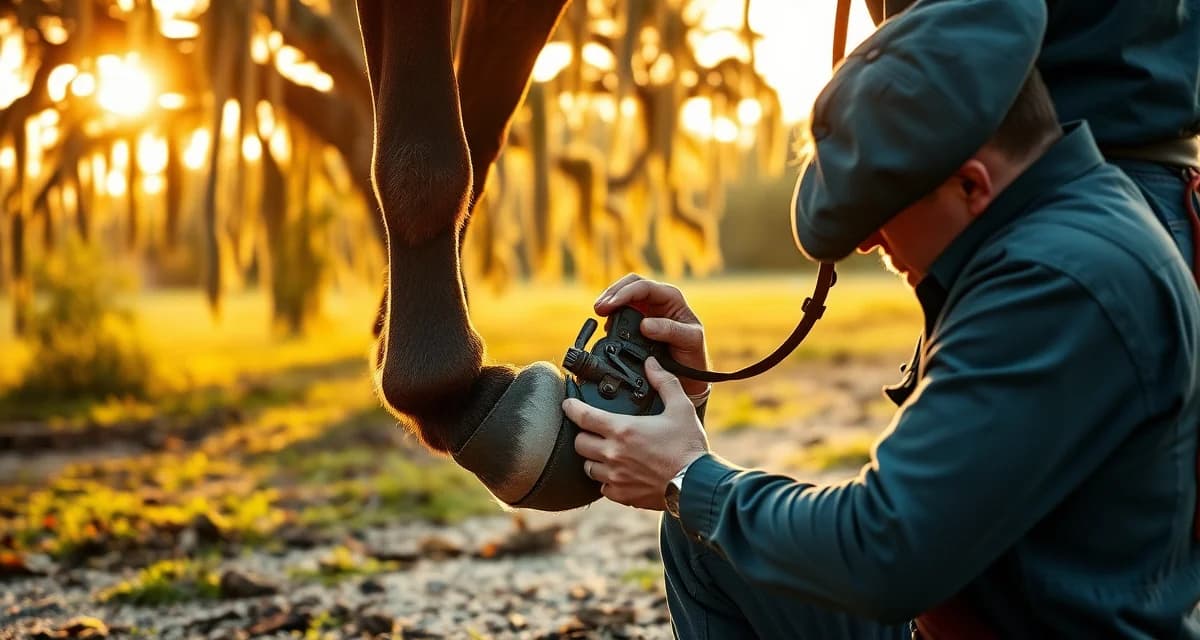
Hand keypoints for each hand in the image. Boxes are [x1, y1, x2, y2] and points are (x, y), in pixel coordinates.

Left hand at [565, 357, 708, 510]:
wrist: (697, 484)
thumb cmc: (689, 446)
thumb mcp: (681, 407)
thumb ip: (664, 381)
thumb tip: (652, 363)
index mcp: (623, 429)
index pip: (583, 416)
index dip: (571, 407)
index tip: (568, 404)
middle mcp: (613, 454)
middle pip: (580, 443)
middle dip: (584, 434)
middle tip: (593, 430)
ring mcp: (616, 476)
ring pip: (588, 466)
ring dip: (593, 458)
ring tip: (605, 452)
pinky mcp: (623, 495)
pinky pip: (603, 487)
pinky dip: (606, 479)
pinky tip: (617, 473)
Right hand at [593, 274, 709, 397]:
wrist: (689, 375)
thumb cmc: (693, 354)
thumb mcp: (690, 341)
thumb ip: (670, 331)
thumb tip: (644, 324)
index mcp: (672, 298)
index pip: (645, 287)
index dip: (625, 293)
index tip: (610, 306)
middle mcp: (659, 299)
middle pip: (631, 283)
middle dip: (613, 293)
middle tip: (599, 308)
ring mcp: (648, 309)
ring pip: (624, 293)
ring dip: (609, 301)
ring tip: (599, 313)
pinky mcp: (638, 320)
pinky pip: (622, 311)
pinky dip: (611, 315)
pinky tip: (606, 325)